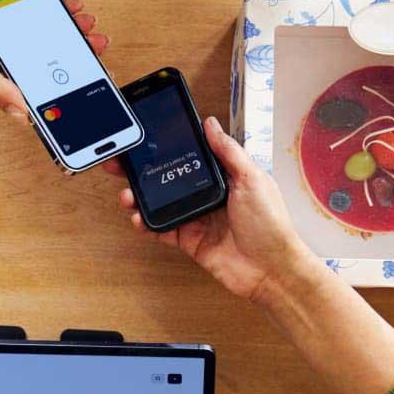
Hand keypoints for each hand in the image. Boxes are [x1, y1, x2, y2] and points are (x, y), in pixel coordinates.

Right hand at [0, 0, 107, 118]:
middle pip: (43, 63)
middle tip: (96, 49)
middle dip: (72, 57)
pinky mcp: (4, 11)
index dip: (58, 94)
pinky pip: (36, 13)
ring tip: (88, 27)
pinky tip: (68, 7)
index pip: (30, 91)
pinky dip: (54, 10)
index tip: (86, 90)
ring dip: (68, 32)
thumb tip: (22, 115)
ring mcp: (2, 32)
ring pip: (44, 37)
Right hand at [115, 117, 311, 304]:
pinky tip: (138, 218)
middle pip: (169, 179)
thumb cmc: (270, 224)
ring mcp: (196, 218)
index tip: (146, 139)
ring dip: (139, 198)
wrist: (270, 269)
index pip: (190, 157)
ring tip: (127, 194)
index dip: (168, 148)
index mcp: (223, 177)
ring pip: (160, 203)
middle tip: (122, 164)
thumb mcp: (252, 179)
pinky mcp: (189, 240)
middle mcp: (207, 195)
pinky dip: (147, 225)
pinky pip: (162, 230)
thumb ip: (229, 152)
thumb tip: (211, 125)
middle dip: (143, 171)